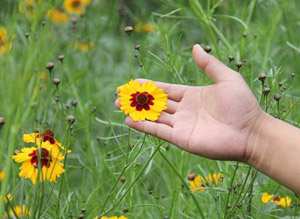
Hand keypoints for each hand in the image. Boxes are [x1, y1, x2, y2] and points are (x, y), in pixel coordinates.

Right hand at [115, 44, 263, 160]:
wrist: (251, 132)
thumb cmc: (242, 104)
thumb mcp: (226, 78)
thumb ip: (209, 64)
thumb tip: (195, 47)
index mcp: (191, 95)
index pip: (165, 89)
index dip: (149, 86)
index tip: (134, 82)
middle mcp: (183, 110)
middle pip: (156, 103)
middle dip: (138, 100)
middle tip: (119, 95)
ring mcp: (181, 125)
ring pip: (154, 116)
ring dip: (136, 112)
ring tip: (119, 106)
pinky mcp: (181, 138)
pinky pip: (158, 131)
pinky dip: (143, 126)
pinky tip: (129, 121)